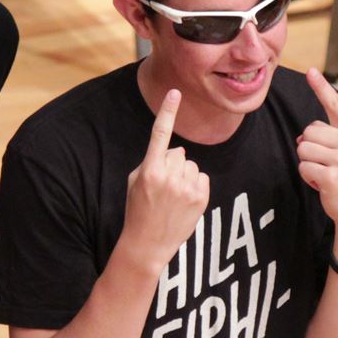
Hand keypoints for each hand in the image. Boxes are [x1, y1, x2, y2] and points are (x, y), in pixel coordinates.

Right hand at [116, 89, 209, 272]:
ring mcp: (187, 188)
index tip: (174, 92)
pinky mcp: (201, 198)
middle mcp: (169, 176)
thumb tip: (176, 152)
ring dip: (184, 175)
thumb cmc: (138, 210)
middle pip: (178, 153)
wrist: (148, 244)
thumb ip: (153, 161)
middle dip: (171, 164)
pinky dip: (194, 185)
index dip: (167, 111)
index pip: (159, 133)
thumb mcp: (135, 182)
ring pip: (191, 165)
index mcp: (149, 169)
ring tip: (172, 196)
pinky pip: (202, 177)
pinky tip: (184, 201)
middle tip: (162, 186)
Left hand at [297, 69, 337, 254]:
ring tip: (326, 173)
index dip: (321, 87)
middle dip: (310, 148)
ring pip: (303, 148)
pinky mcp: (332, 175)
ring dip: (308, 163)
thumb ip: (327, 137)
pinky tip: (323, 183)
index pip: (334, 104)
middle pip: (308, 131)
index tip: (310, 71)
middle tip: (328, 164)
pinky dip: (308, 177)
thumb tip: (302, 136)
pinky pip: (303, 167)